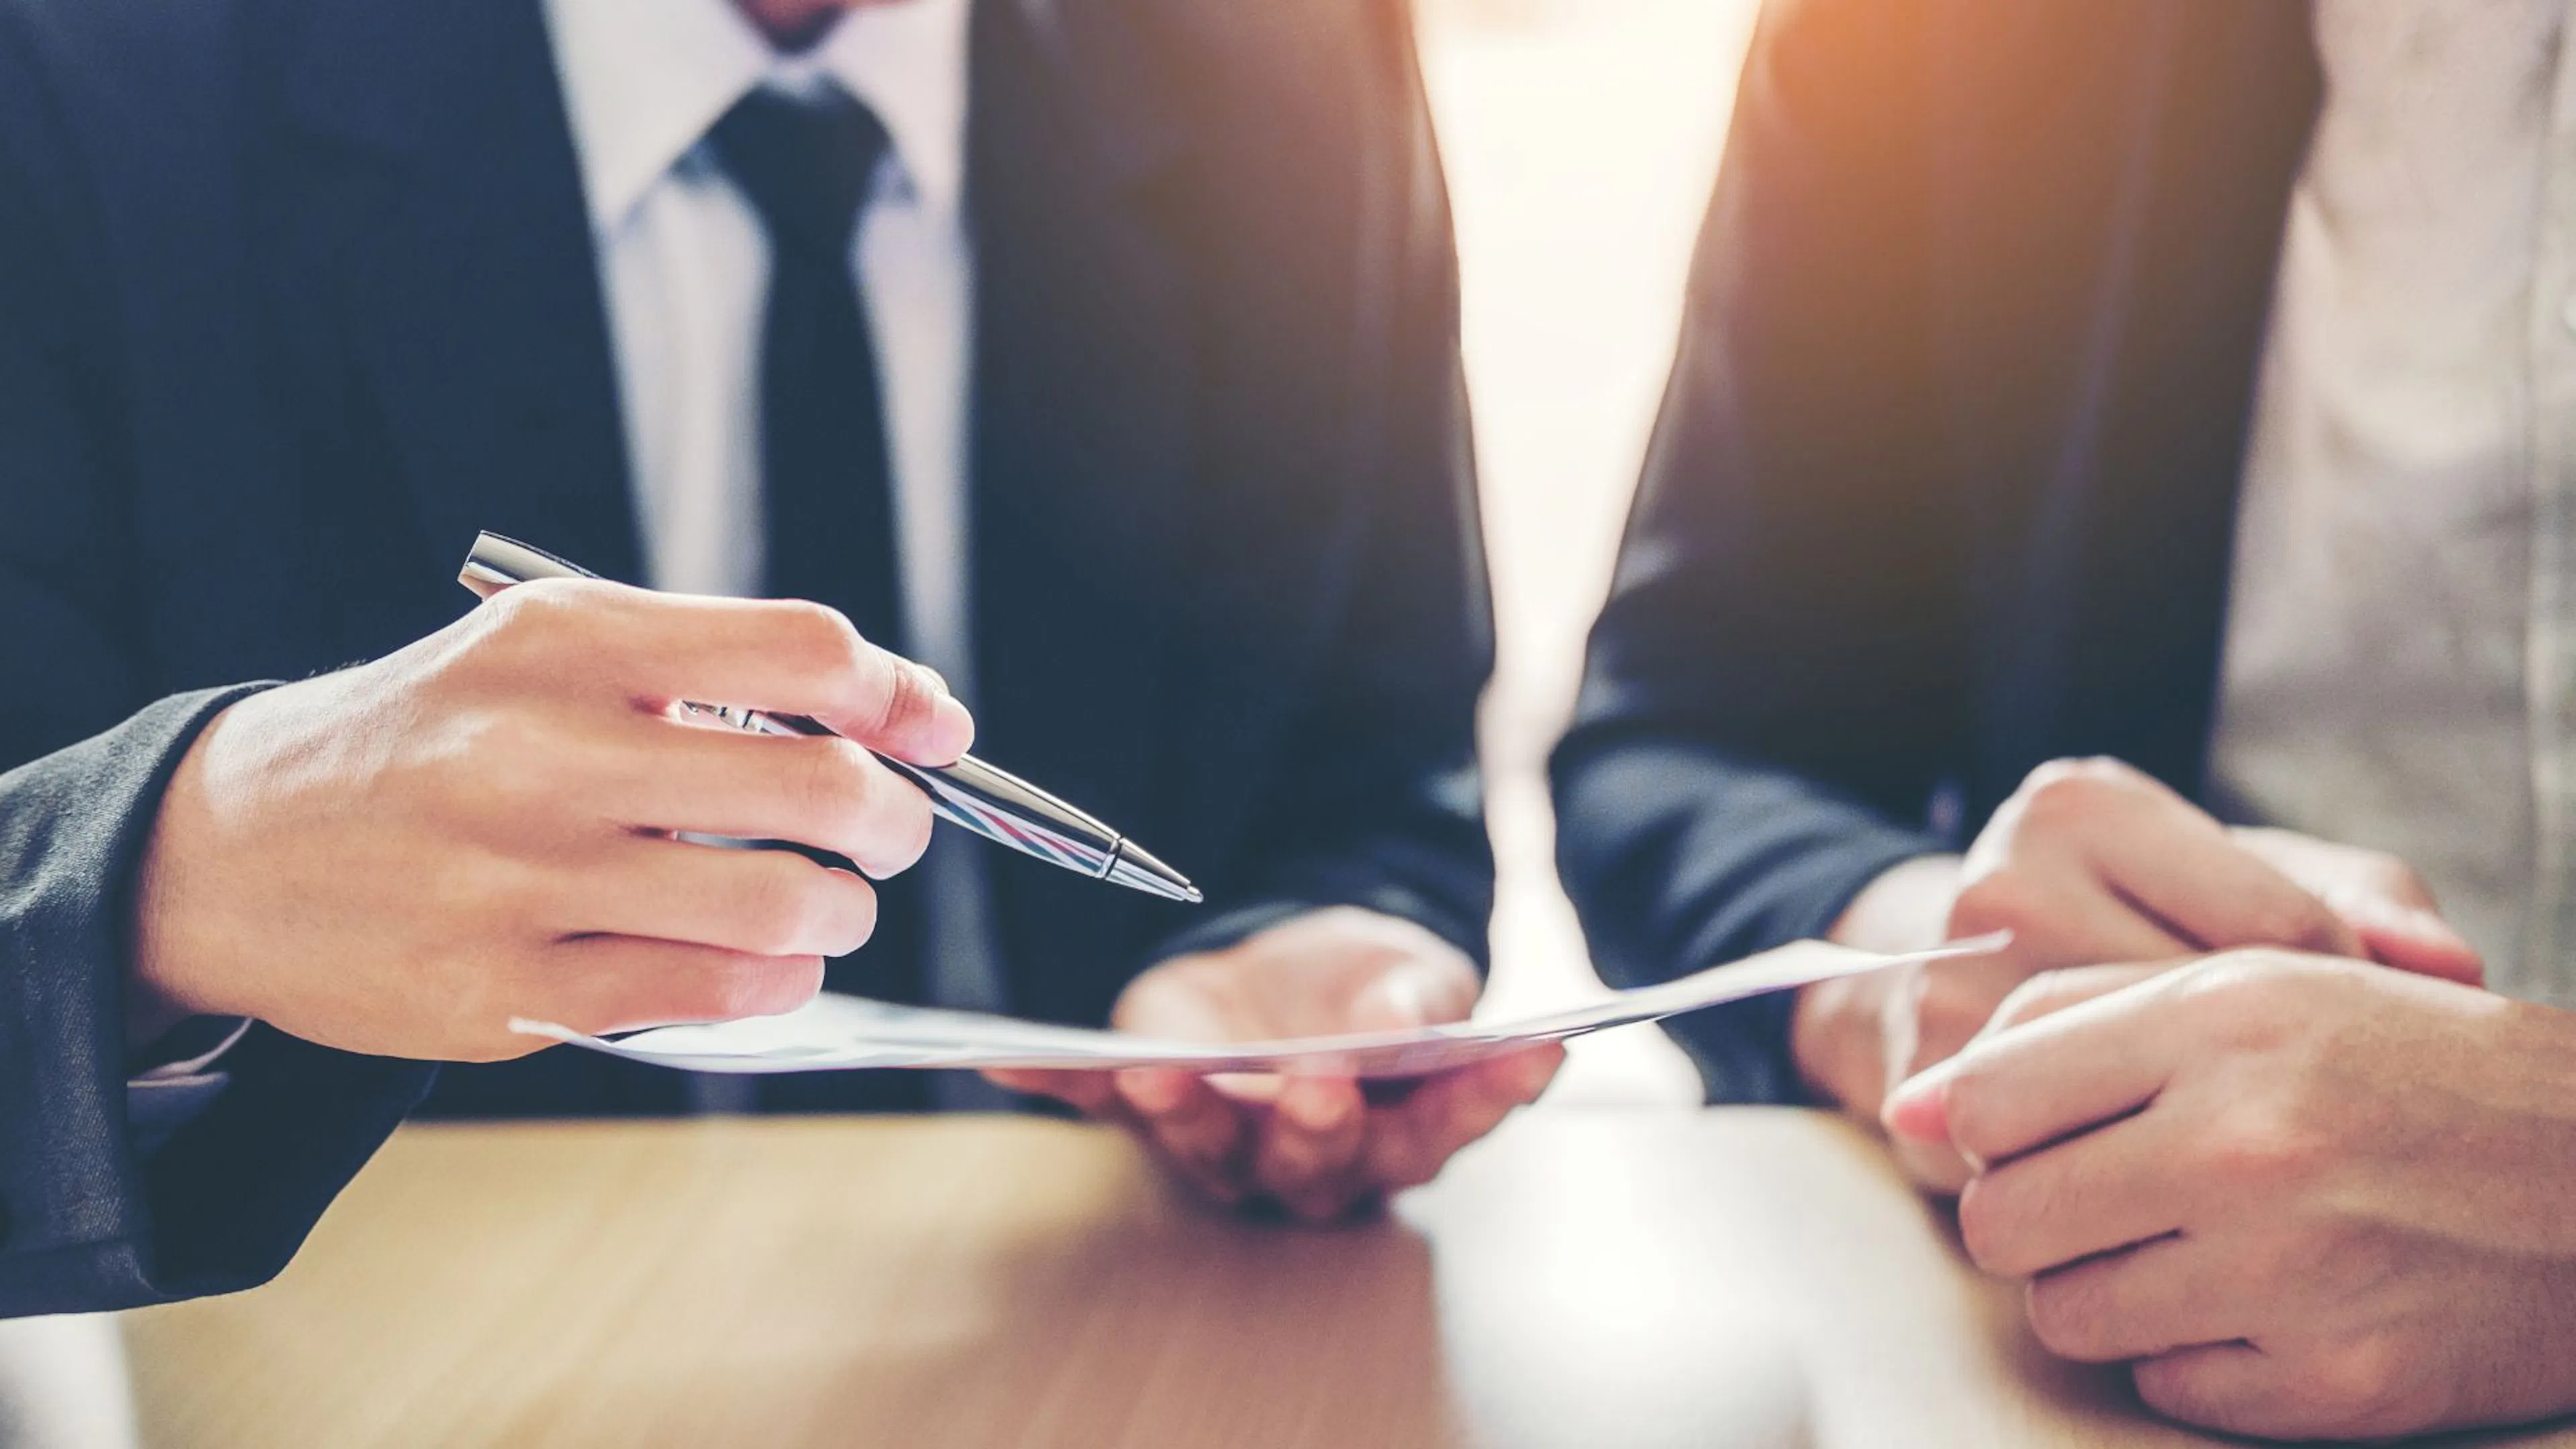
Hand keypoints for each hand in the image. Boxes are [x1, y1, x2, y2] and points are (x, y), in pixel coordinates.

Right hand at [131, 578, 971, 1060]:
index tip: (931, 730)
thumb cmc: (438, 739)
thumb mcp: (555, 651)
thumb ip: (724, 667)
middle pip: (819, 785)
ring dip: (843, 911)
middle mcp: (544, 752)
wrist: (235, 847)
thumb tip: (917, 710)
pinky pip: (712, 995)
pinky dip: (777, 981)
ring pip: (782, 905)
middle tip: (890, 832)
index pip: (801, 649)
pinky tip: (766, 961)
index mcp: (568, 641)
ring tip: (825, 902)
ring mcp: (523, 880)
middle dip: (897, 820)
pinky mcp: (507, 993)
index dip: (899, 694)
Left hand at [987, 907, 1559, 1221]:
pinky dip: (1055, 1082)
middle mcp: (1314, 1155)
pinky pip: (1098, 1103)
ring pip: (1212, 1149)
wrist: (1289, 966)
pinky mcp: (1153, 1102)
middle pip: (1323, 1163)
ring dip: (1189, 1117)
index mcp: (1400, 1125)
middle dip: (1320, 1125)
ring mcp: (1230, 1136)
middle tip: (1321, 1084)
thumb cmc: (1366, 986)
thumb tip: (1406, 1015)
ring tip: (1168, 1079)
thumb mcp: (1407, 969)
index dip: (1486, 1098)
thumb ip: (1418, 997)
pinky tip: (1007, 1061)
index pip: (1450, 1123)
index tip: (1529, 1055)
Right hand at [1796, 758, 2481, 1188]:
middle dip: (2263, 1072)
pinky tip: (2142, 1159)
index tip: (2334, 1036)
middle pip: (2201, 1015)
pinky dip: (2116, 1170)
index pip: (2274, 923)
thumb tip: (2455, 968)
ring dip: (2189, 1130)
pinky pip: (2062, 1155)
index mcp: (2081, 806)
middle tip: (2292, 1101)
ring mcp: (1948, 981)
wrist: (1934, 975)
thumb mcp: (2233, 876)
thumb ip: (2360, 900)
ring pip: (2132, 1095)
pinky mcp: (1920, 1079)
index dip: (2334, 999)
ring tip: (2217, 1131)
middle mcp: (2003, 879)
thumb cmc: (2121, 922)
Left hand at [1882, 954, 2575, 1440]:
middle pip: (2002, 1217)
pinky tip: (2263, 1303)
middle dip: (2029, 1215)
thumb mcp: (2258, 990)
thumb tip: (1915, 1100)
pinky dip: (2195, 1356)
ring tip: (2189, 1245)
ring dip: (2103, 1288)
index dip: (1981, 1123)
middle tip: (2101, 1198)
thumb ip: (2072, 1021)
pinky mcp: (2331, 1382)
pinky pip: (2165, 1387)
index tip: (2021, 1132)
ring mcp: (2288, 1272)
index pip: (1986, 1096)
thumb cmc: (2412, 1068)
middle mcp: (2247, 1145)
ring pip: (2066, 1314)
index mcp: (2221, 1023)